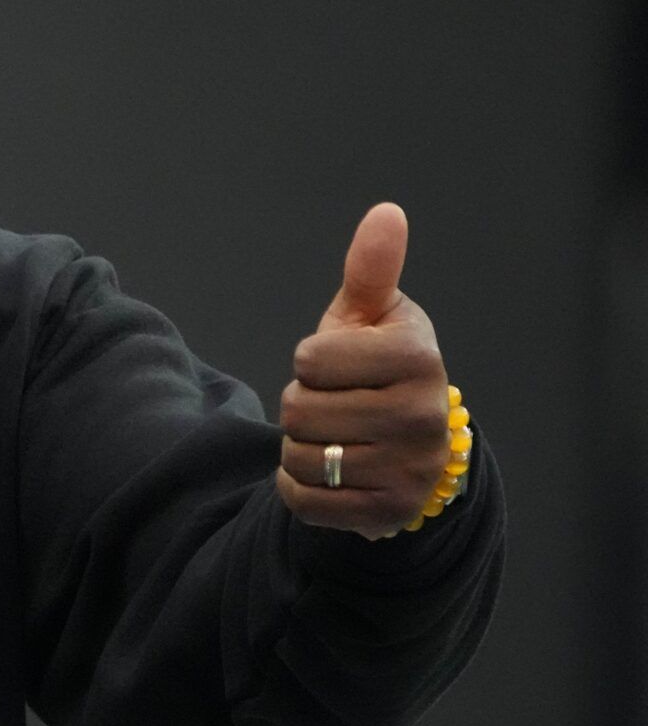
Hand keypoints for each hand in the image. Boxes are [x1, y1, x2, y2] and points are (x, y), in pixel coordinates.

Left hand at [275, 202, 450, 539]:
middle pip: (300, 411)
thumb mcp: (370, 314)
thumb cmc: (375, 364)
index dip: (311, 360)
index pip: (310, 359)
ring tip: (336, 437)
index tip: (340, 364)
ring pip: (301, 457)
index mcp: (418, 358)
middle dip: (304, 405)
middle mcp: (424, 417)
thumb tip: (386, 212)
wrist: (406, 439)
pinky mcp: (390, 513)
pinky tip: (331, 472)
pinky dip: (301, 486)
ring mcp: (412, 470)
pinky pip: (304, 500)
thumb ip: (371, 268)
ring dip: (302, 447)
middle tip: (337, 404)